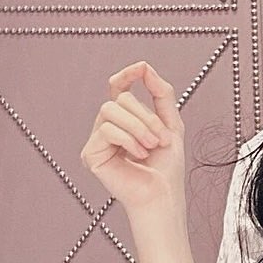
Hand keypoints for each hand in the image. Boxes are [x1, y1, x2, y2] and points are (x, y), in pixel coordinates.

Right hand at [80, 61, 185, 215]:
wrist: (162, 195)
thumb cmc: (166, 167)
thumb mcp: (171, 124)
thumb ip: (161, 94)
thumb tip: (145, 67)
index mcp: (127, 120)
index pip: (119, 88)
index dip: (127, 75)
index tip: (140, 68)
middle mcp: (109, 127)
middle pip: (120, 99)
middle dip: (146, 117)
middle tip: (159, 139)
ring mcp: (98, 140)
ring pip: (111, 111)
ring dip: (138, 127)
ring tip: (150, 147)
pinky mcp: (91, 153)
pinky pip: (106, 129)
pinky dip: (127, 140)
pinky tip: (137, 156)